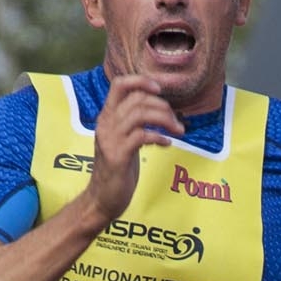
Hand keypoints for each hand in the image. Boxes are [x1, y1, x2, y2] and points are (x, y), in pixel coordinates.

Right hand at [85, 75, 185, 225]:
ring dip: (165, 119)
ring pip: (140, 113)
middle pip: (137, 98)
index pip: (120, 84)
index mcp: (107, 117)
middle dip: (162, 106)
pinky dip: (159, 136)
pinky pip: (142, 135)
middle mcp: (106, 123)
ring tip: (177, 131)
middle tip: (176, 122)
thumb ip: (135, 124)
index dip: (141, 81)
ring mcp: (110, 139)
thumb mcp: (124, 141)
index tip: (160, 89)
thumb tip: (159, 109)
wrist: (102, 199)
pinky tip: (167, 143)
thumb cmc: (117, 171)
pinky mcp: (117, 155)